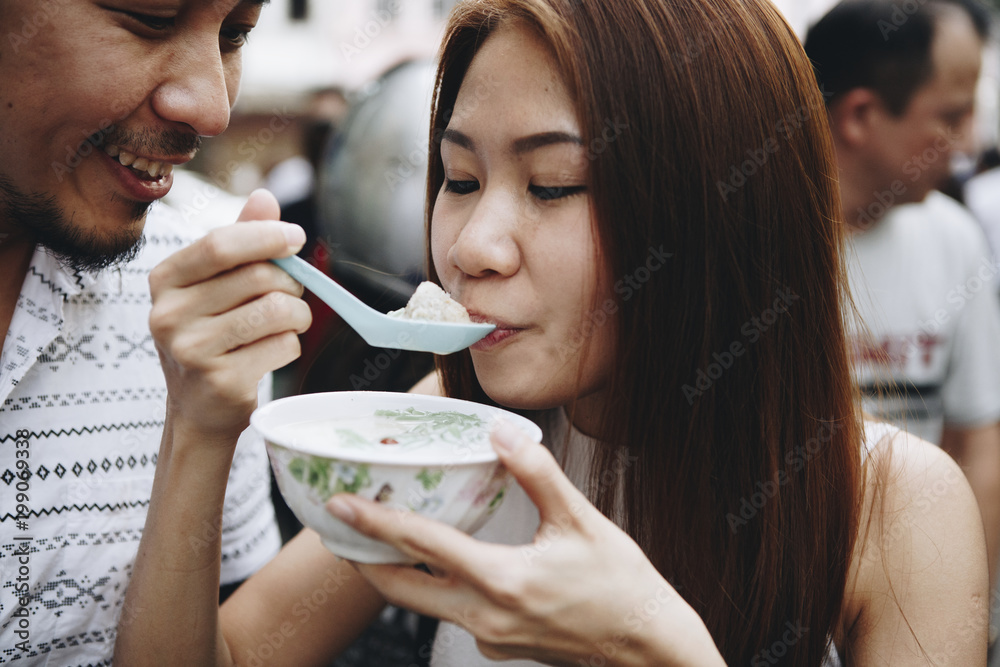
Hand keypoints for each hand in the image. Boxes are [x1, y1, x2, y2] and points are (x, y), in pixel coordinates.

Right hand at [149, 189, 311, 440]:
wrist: (199, 408)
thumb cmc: (212, 335)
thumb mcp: (214, 285)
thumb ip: (239, 241)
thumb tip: (265, 197)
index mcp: (164, 281)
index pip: (220, 244)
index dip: (266, 236)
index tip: (296, 238)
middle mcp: (168, 315)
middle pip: (258, 278)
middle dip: (291, 284)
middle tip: (292, 294)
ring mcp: (192, 351)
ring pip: (277, 311)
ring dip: (298, 315)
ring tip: (289, 323)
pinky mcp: (221, 381)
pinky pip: (283, 345)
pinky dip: (291, 345)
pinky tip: (273, 352)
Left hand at [327, 422, 722, 665]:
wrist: (648, 650)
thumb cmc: (622, 588)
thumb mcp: (582, 521)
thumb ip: (537, 473)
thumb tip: (502, 432)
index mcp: (504, 580)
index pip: (423, 546)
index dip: (376, 523)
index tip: (341, 506)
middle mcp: (486, 616)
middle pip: (401, 589)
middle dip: (364, 558)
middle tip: (342, 525)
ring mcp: (489, 636)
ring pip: (424, 603)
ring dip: (398, 572)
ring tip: (384, 536)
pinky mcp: (498, 644)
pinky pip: (453, 612)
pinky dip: (437, 586)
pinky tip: (447, 561)